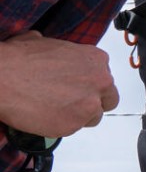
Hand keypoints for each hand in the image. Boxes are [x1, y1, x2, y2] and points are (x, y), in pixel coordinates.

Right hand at [0, 31, 119, 136]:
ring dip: (78, 115)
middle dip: (93, 101)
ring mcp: (89, 105)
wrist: (1, 78)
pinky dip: (61, 125)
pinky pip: (72, 129)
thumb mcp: (46, 42)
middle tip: (73, 102)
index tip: (79, 88)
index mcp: (96, 59)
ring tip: (55, 109)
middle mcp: (100, 82)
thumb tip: (49, 48)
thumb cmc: (18, 60)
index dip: (91, 85)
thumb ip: (62, 52)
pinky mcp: (72, 125)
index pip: (105, 79)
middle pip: (108, 100)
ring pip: (92, 117)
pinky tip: (44, 116)